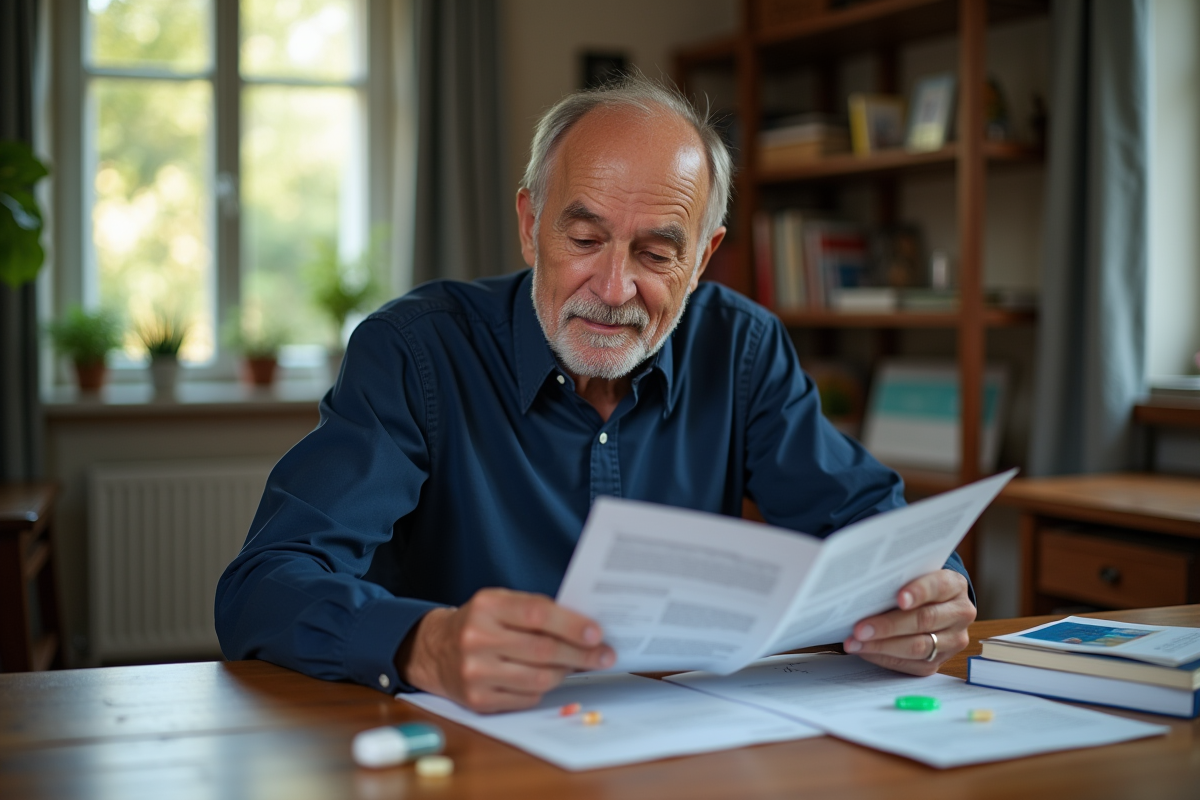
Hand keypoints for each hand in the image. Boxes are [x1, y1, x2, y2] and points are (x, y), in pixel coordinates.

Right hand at [397, 588, 614, 712]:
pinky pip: (527, 697)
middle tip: (605, 655)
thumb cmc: (479, 623)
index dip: (571, 624)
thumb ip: (536, 610)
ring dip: (566, 672)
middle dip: (581, 653)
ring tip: (577, 665)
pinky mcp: (478, 700)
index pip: (537, 614)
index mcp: (486, 607)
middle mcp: (477, 639)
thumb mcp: (500, 603)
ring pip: (539, 677)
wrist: (435, 650)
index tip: (597, 632)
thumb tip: (585, 628)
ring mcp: (475, 673)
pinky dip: (544, 688)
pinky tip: (550, 677)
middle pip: (543, 650)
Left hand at [842, 569, 974, 675]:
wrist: (933, 605)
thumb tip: (864, 588)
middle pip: (924, 620)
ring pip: (917, 647)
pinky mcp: (939, 661)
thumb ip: (898, 579)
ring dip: (881, 646)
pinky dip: (884, 658)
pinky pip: (911, 665)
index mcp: (954, 585)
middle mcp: (959, 614)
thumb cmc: (914, 586)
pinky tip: (865, 651)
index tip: (899, 598)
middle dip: (888, 626)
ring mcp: (953, 640)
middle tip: (860, 628)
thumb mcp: (913, 575)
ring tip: (855, 643)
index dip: (919, 592)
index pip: (938, 586)